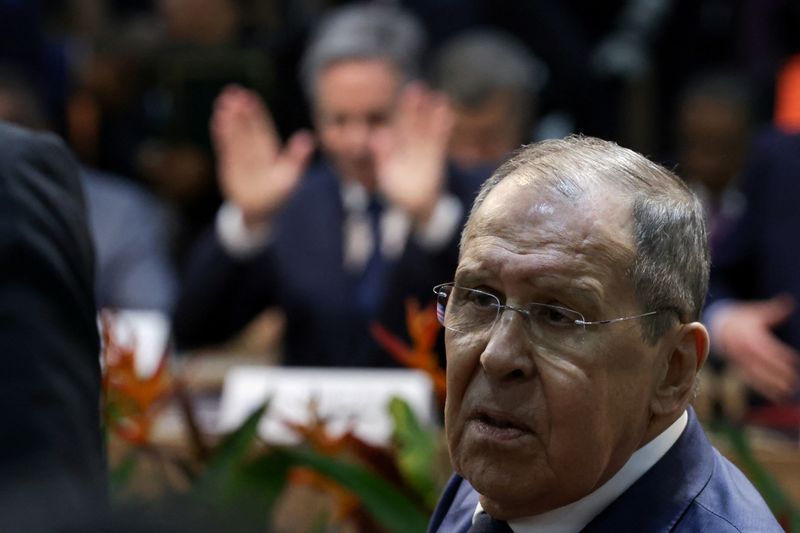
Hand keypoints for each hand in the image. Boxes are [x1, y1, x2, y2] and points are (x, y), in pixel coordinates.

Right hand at [210, 85, 314, 226]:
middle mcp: (255, 149)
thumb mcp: (290, 177)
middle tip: (232, 93)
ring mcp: (241, 155)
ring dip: (229, 120)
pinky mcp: (229, 163)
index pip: (262, 126)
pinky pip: (225, 147)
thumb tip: (308, 138)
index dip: (256, 112)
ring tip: (221, 104)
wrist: (259, 210)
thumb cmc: (277, 193)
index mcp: (270, 149)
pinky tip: (216, 121)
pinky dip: (221, 135)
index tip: (250, 96)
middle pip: (246, 126)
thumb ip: (297, 158)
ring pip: (234, 134)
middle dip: (240, 111)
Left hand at [373, 83, 452, 223]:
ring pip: (427, 128)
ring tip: (439, 98)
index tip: (404, 97)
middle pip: (412, 121)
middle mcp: (408, 144)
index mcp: (395, 146)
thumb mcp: (387, 174)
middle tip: (418, 88)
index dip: (400, 111)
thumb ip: (382, 156)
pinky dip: (443, 128)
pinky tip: (447, 114)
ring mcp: (423, 149)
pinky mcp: (436, 156)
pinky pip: (439, 139)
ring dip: (432, 114)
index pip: (397, 124)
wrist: (417, 205)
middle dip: (414, 106)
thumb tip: (377, 136)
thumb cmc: (399, 192)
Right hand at [714, 295, 798, 402]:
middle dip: (776, 372)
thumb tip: (789, 301)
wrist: (716, 325)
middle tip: (793, 380)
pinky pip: (750, 379)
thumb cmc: (741, 318)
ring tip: (786, 392)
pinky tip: (776, 396)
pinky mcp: (737, 366)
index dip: (778, 353)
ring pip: (754, 373)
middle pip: (759, 362)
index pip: (764, 346)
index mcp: (746, 333)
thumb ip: (774, 310)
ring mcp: (737, 358)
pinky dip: (763, 388)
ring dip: (770, 384)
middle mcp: (740, 348)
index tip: (794, 360)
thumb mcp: (755, 312)